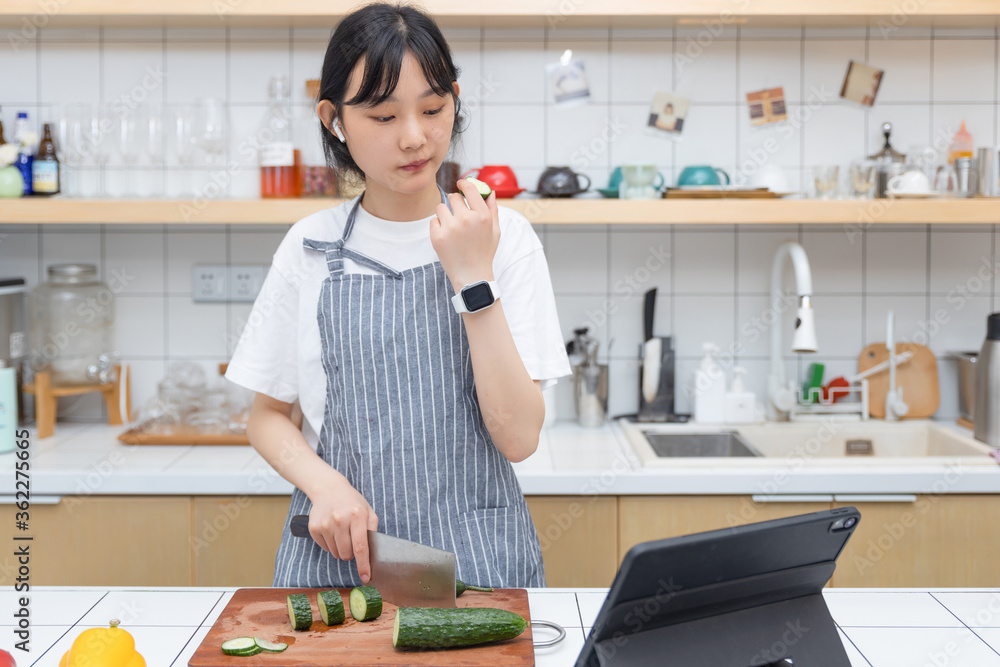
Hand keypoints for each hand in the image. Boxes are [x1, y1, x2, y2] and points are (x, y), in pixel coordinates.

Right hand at [307, 476, 378, 582]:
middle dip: (351, 553)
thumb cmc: (352, 502)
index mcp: (357, 516)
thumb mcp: (368, 510)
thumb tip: (373, 552)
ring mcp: (325, 524)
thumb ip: (372, 529)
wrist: (328, 489)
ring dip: (341, 548)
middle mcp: (340, 520)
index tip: (366, 578)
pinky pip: (326, 548)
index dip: (363, 565)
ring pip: (336, 553)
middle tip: (352, 539)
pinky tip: (332, 530)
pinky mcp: (314, 528)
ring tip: (342, 532)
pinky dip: (331, 544)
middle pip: (346, 554)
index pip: (361, 547)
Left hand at [430, 178, 500, 292]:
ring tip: (452, 227)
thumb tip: (490, 192)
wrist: (472, 276)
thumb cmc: (484, 252)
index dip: (463, 184)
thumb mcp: (495, 231)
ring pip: (440, 207)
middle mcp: (467, 219)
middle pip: (453, 197)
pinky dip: (438, 227)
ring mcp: (451, 228)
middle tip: (458, 215)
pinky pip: (433, 221)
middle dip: (455, 203)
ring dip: (444, 214)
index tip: (460, 184)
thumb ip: (493, 209)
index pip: (469, 189)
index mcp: (482, 216)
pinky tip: (446, 237)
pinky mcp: (437, 236)